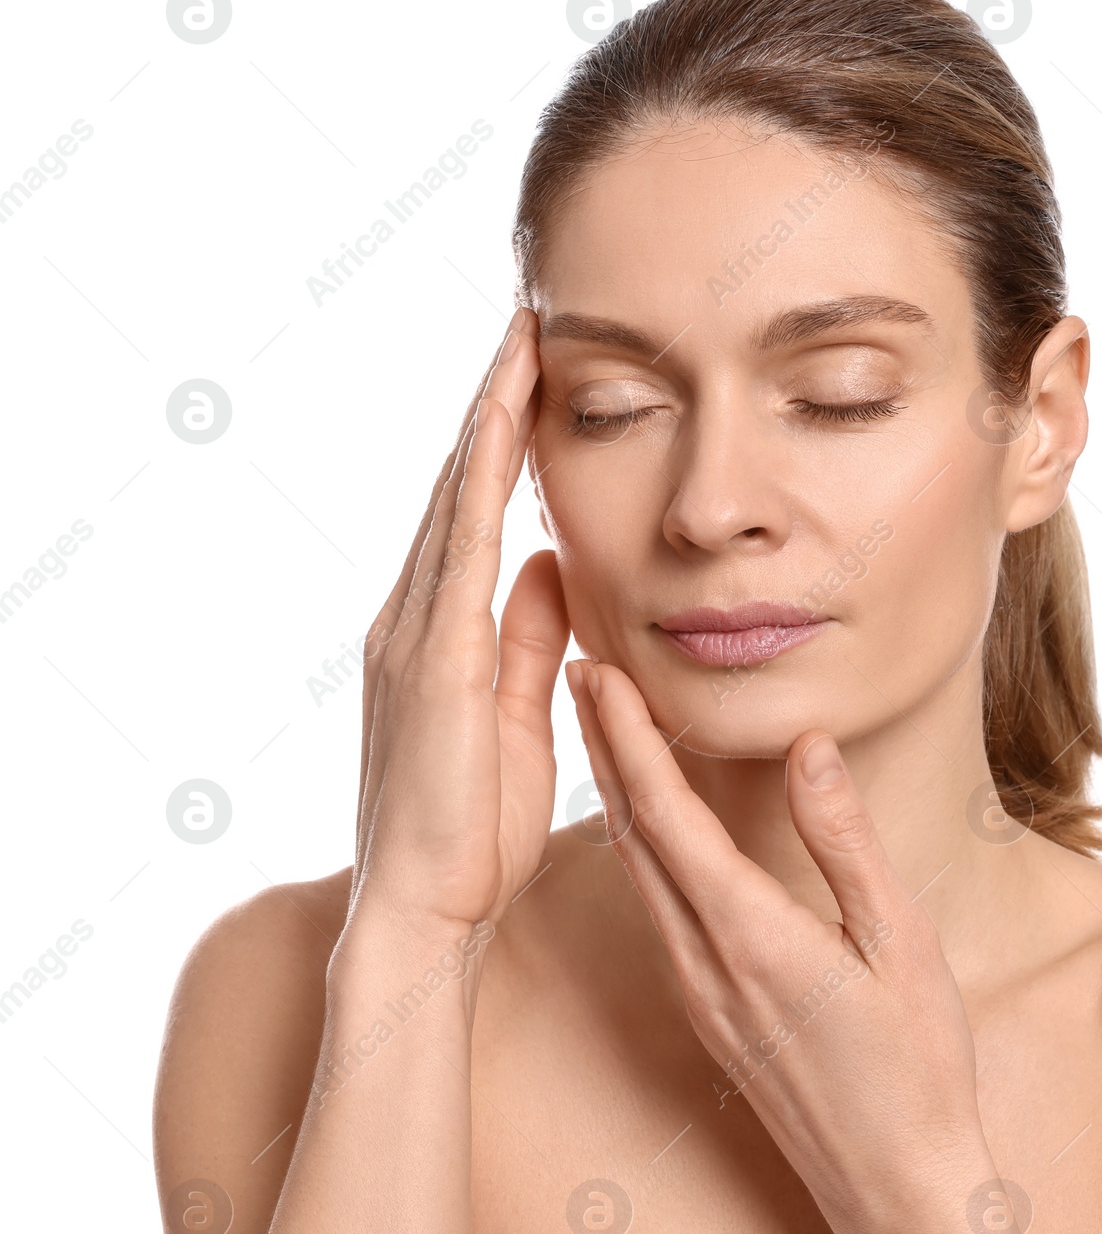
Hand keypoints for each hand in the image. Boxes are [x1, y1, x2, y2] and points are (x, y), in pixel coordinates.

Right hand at [352, 308, 569, 934]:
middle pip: (459, 486)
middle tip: (527, 324)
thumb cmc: (475, 826)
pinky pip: (461, 545)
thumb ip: (532, 637)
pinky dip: (481, 477)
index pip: (474, 513)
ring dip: (489, 416)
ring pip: (455, 498)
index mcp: (438, 633)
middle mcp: (413, 616)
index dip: (502, 441)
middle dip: (494, 403)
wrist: (427, 909)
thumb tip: (556, 565)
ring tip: (520, 341)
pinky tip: (505, 421)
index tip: (536, 376)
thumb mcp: (520, 711)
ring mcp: (414, 632)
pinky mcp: (434, 657)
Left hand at [566, 657, 993, 1233]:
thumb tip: (808, 747)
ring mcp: (698, 993)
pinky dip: (639, 847)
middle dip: (600, 748)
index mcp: (750, 935)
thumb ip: (844, 840)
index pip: (666, 814)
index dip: (624, 737)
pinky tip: (646, 827)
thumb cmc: (916, 1066)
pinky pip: (656, 910)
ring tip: (600, 731)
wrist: (896, 1191)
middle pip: (632, 835)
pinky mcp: (706, 1015)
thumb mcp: (898, 941)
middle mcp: (703, 962)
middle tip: (576, 673)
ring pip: (636, 874)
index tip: (595, 673)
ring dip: (614, 795)